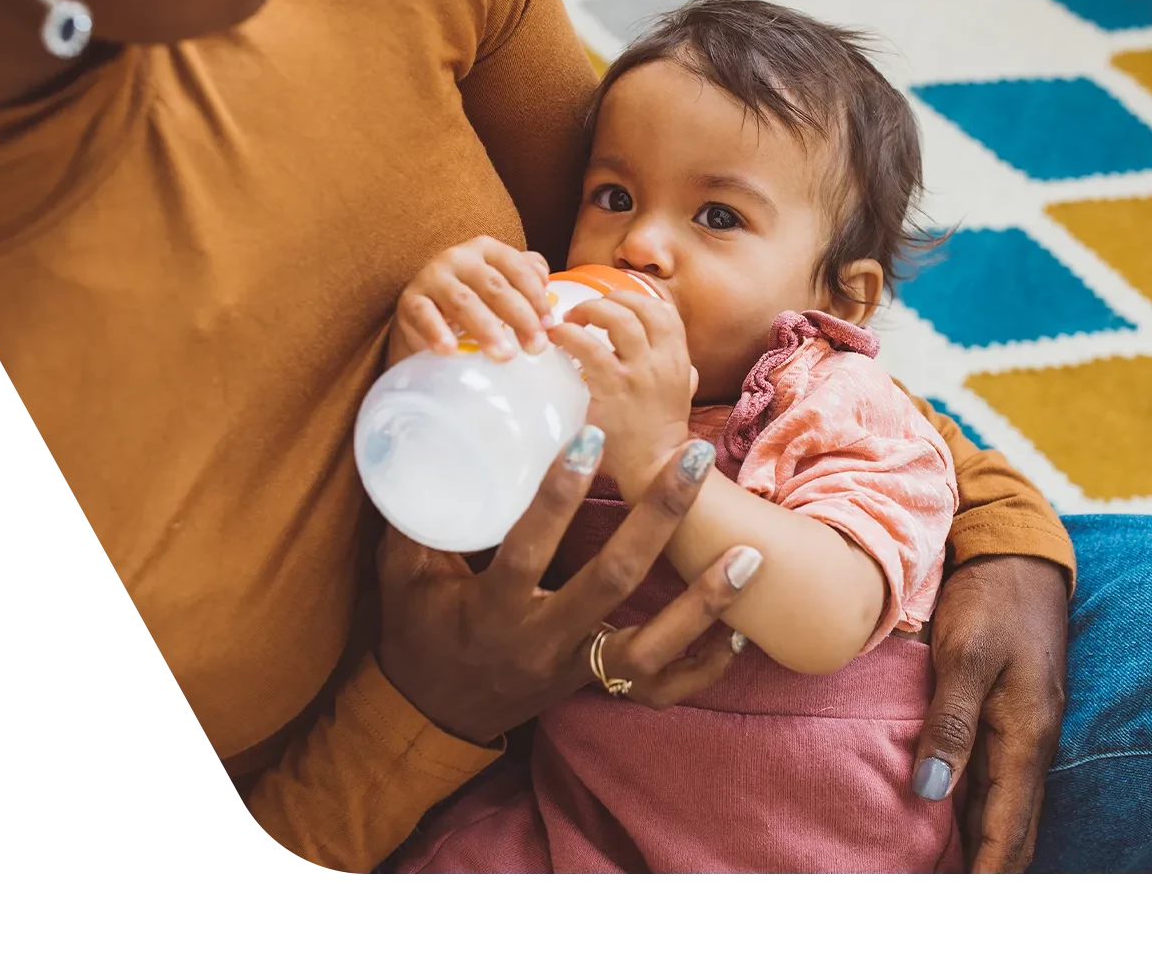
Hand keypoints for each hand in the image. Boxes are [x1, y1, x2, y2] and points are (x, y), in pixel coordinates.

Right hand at [376, 429, 761, 745]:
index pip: (529, 546)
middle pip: (612, 580)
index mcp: (493, 608)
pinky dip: (705, 666)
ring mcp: (575, 670)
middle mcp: (541, 641)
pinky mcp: (596, 688)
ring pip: (650, 648)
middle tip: (694, 458)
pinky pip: (661, 690)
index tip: (590, 434)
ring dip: (703, 604)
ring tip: (749, 555)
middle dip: (657, 517)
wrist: (433, 717)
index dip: (558, 492)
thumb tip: (419, 440)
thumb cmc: (419, 633)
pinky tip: (743, 634)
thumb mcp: (403, 576)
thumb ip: (416, 518)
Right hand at [394, 236, 552, 362]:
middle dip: (519, 317)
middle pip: (494, 286)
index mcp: (485, 249)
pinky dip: (437, 332)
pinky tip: (450, 350)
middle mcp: (458, 257)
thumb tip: (545, 279)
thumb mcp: (498, 282)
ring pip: (463, 302)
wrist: (423, 312)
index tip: (549, 327)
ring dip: (486, 329)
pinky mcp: (410, 300)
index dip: (536, 297)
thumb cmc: (471, 298)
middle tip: (535, 347)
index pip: (516, 268)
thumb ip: (524, 275)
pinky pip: (424, 315)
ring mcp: (432, 277)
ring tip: (503, 355)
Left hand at [549, 291, 694, 499]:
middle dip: (610, 299)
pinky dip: (569, 335)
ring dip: (590, 309)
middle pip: (640, 307)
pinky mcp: (613, 388)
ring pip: (618, 318)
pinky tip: (557, 338)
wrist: (655, 467)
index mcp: (679, 359)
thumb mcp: (680, 393)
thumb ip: (674, 369)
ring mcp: (639, 373)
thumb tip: (665, 353)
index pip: (664, 311)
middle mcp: (663, 361)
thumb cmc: (659, 432)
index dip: (637, 298)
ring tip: (569, 320)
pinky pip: (589, 348)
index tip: (614, 303)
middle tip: (585, 310)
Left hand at [909, 555, 1068, 872]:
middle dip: (990, 867)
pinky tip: (947, 822)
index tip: (966, 893)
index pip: (1010, 828)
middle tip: (947, 885)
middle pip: (1014, 830)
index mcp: (1026, 735)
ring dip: (980, 844)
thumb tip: (931, 791)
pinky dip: (974, 811)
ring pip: (1004, 808)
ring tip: (942, 868)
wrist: (1018, 554)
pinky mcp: (1008, 717)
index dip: (990, 870)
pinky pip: (994, 780)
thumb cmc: (992, 600)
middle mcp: (1030, 743)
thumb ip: (950, 722)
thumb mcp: (965, 654)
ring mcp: (1022, 731)